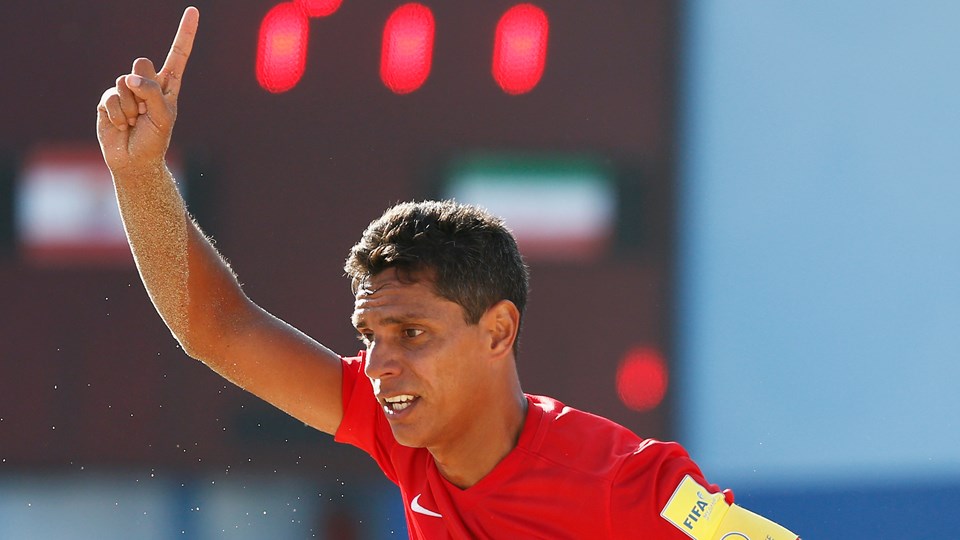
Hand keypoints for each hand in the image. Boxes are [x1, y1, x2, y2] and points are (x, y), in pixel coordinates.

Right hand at [97, 7, 198, 172]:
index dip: (185, 33)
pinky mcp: (109, 98)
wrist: (134, 160)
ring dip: (131, 107)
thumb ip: (152, 93)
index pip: (178, 55)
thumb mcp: (163, 117)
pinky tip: (122, 125)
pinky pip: (112, 97)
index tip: (194, 11)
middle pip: (142, 63)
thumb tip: (131, 77)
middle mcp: (147, 83)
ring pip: (125, 81)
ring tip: (135, 121)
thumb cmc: (155, 140)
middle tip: (145, 111)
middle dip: (143, 87)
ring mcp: (127, 90)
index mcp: (168, 86)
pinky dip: (118, 114)